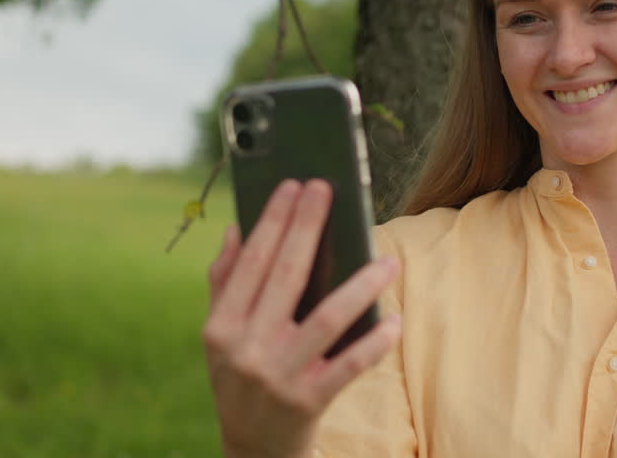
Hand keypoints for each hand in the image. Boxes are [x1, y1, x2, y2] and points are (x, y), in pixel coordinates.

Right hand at [202, 179, 401, 457]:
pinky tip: (395, 319)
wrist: (253, 447)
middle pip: (286, 276)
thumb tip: (234, 230)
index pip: (252, 262)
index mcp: (221, 327)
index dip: (274, 220)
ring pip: (327, 318)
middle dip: (308, 227)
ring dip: (361, 285)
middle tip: (328, 191)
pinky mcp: (308, 402)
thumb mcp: (221, 337)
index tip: (294, 185)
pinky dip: (374, 342)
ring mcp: (278, 376)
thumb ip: (224, 284)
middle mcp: (246, 349)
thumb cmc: (242, 378)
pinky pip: (349, 366)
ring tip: (387, 261)